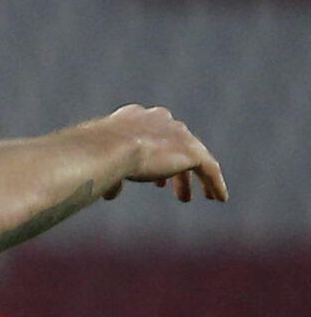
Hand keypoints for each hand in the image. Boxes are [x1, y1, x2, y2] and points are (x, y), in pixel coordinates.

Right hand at [98, 105, 226, 202]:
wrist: (109, 148)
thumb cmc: (97, 154)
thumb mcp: (103, 164)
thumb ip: (113, 176)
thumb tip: (111, 194)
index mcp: (134, 117)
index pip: (148, 132)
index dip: (148, 153)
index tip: (144, 170)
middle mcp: (159, 120)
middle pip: (171, 143)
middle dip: (168, 165)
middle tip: (164, 187)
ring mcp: (178, 134)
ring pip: (190, 157)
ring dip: (186, 179)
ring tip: (184, 198)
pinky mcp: (192, 150)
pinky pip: (209, 168)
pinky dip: (214, 183)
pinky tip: (218, 198)